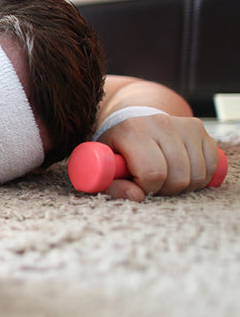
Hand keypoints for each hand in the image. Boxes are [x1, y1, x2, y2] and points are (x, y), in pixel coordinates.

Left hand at [96, 113, 219, 200]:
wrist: (131, 119)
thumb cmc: (116, 148)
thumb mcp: (105, 166)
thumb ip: (111, 185)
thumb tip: (136, 197)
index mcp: (133, 131)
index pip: (153, 172)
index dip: (148, 188)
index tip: (139, 186)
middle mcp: (160, 123)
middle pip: (178, 176)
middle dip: (165, 190)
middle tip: (153, 185)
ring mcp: (182, 125)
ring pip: (197, 174)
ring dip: (182, 186)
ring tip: (165, 179)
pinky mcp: (198, 128)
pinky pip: (210, 165)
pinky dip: (199, 178)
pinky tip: (181, 173)